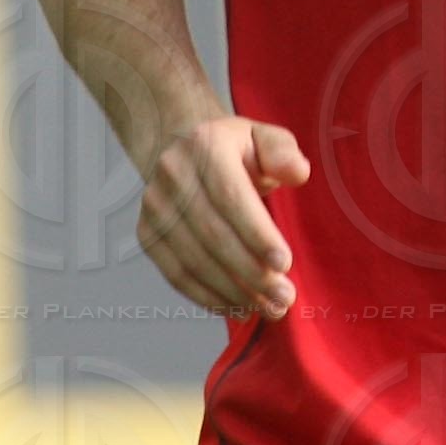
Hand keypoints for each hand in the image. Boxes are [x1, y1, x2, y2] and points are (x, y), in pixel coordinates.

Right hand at [137, 116, 307, 319]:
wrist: (181, 147)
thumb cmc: (236, 147)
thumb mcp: (265, 136)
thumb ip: (283, 152)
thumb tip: (298, 174)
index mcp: (205, 147)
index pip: (231, 198)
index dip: (256, 234)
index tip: (285, 264)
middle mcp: (173, 176)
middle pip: (213, 235)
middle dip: (250, 272)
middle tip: (283, 297)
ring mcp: (155, 207)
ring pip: (193, 260)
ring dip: (232, 291)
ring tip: (267, 308)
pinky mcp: (147, 234)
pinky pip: (176, 273)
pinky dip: (206, 296)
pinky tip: (236, 307)